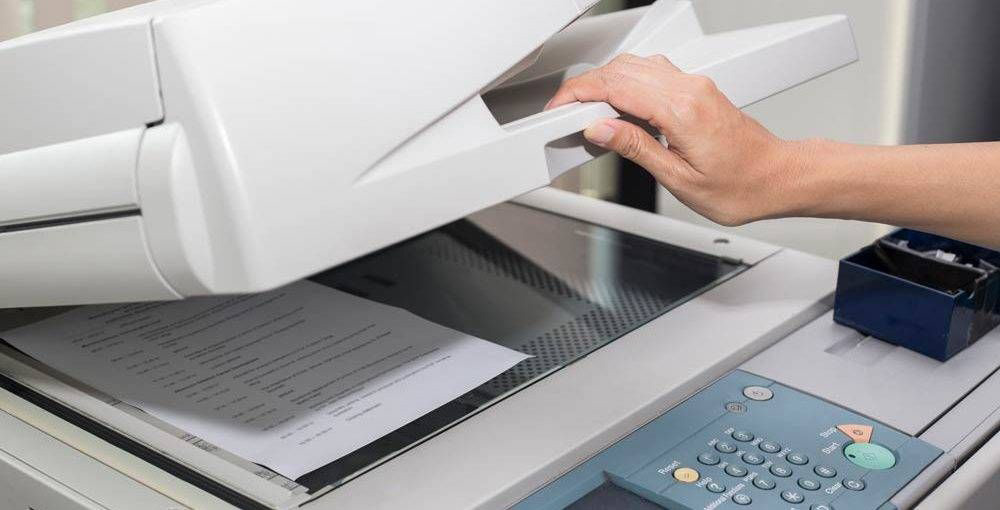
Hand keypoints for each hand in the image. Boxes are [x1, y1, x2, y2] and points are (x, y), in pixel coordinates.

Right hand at [546, 54, 801, 225]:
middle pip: (622, 70)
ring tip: (587, 112)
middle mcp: (689, 89)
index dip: (579, 95)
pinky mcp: (697, 89)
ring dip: (606, 82)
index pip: (616, 88)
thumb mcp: (678, 178)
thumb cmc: (740, 186)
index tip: (558, 108)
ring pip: (637, 66)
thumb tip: (601, 129)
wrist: (778, 178)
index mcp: (682, 111)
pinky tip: (619, 106)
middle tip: (564, 112)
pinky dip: (627, 83)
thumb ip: (635, 148)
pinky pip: (653, 73)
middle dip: (586, 86)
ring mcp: (695, 86)